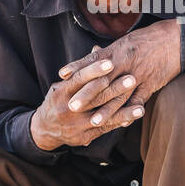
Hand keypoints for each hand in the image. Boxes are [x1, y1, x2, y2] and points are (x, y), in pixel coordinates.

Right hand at [30, 56, 145, 150]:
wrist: (45, 129)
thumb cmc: (58, 100)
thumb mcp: (62, 84)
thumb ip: (80, 70)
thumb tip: (97, 49)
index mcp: (60, 93)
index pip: (79, 79)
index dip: (95, 70)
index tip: (111, 61)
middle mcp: (68, 110)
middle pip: (94, 98)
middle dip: (114, 89)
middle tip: (132, 79)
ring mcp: (76, 125)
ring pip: (103, 117)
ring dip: (123, 112)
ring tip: (140, 107)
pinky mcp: (85, 136)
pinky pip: (106, 129)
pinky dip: (121, 122)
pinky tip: (134, 117)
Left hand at [57, 20, 180, 111]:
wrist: (175, 40)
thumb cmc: (148, 39)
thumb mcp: (125, 41)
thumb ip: (108, 51)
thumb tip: (92, 53)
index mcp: (117, 51)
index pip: (93, 61)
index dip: (77, 68)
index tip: (62, 76)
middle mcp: (125, 64)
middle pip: (103, 81)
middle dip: (87, 95)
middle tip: (72, 106)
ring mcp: (138, 75)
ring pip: (120, 95)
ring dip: (106, 110)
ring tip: (94, 121)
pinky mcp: (150, 84)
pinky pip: (139, 101)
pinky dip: (130, 112)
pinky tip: (122, 123)